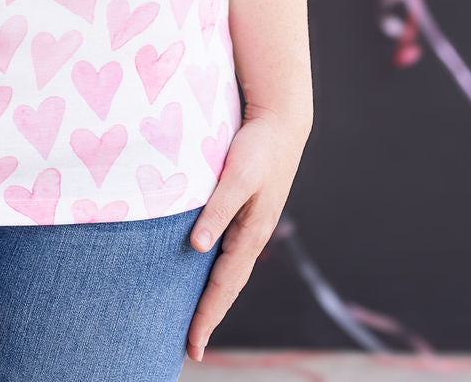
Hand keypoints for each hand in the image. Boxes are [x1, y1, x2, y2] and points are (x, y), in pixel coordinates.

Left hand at [185, 104, 311, 362]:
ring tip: (193, 320)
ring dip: (212, 297)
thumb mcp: (237, 176)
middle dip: (209, 316)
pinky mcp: (245, 212)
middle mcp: (252, 236)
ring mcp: (250, 226)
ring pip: (227, 271)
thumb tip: (197, 247)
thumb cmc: (258, 147)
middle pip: (227, 286)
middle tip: (189, 347)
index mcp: (251, 233)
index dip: (207, 315)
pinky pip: (227, 252)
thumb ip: (217, 209)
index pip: (224, 285)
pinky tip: (201, 272)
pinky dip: (215, 271)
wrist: (281, 123)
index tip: (192, 345)